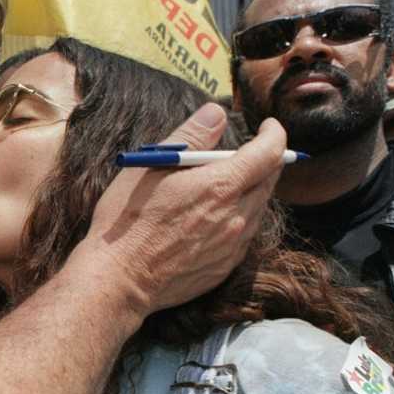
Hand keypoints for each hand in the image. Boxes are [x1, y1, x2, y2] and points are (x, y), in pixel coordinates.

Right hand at [82, 103, 284, 314]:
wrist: (119, 280)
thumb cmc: (127, 221)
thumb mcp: (151, 167)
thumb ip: (190, 137)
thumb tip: (216, 113)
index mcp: (221, 186)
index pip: (270, 152)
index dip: (275, 134)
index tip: (268, 126)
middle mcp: (236, 216)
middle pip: (269, 181)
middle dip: (264, 162)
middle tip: (244, 154)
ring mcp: (232, 245)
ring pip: (257, 209)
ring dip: (249, 192)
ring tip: (221, 187)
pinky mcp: (224, 267)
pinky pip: (242, 236)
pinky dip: (235, 219)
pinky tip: (208, 219)